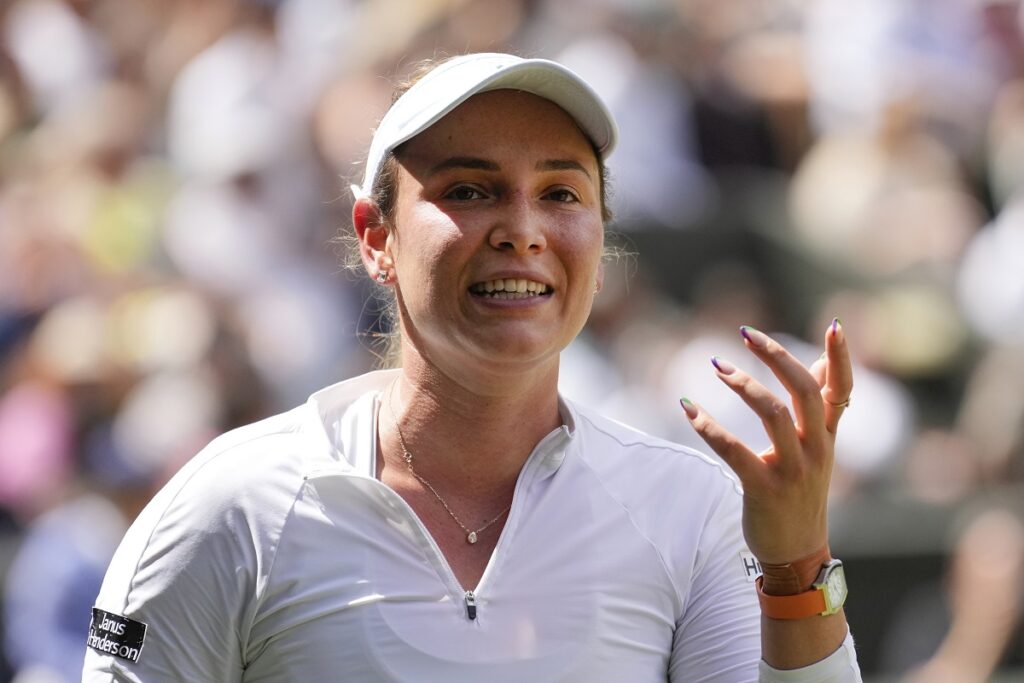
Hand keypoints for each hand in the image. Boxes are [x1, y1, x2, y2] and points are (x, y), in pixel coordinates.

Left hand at [680, 320, 852, 564]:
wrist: (796, 553)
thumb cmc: (801, 494)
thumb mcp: (817, 450)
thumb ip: (819, 408)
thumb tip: (822, 364)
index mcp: (827, 436)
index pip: (842, 390)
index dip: (842, 358)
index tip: (835, 324)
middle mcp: (815, 448)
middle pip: (804, 390)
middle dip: (776, 355)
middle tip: (746, 333)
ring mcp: (792, 470)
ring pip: (773, 413)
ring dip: (743, 384)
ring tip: (718, 365)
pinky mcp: (764, 489)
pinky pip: (734, 450)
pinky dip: (709, 426)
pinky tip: (688, 409)